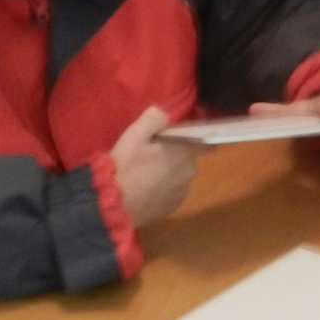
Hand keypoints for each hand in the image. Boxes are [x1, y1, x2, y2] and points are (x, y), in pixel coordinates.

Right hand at [109, 106, 199, 227]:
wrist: (113, 203)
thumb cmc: (126, 165)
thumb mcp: (135, 134)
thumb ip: (155, 118)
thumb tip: (167, 111)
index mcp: (185, 153)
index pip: (205, 143)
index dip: (195, 138)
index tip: (181, 136)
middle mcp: (190, 173)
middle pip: (187, 159)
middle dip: (174, 155)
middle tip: (149, 154)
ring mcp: (182, 193)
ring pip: (179, 176)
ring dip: (168, 173)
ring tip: (144, 174)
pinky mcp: (173, 208)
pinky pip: (172, 192)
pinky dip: (163, 189)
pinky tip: (145, 188)